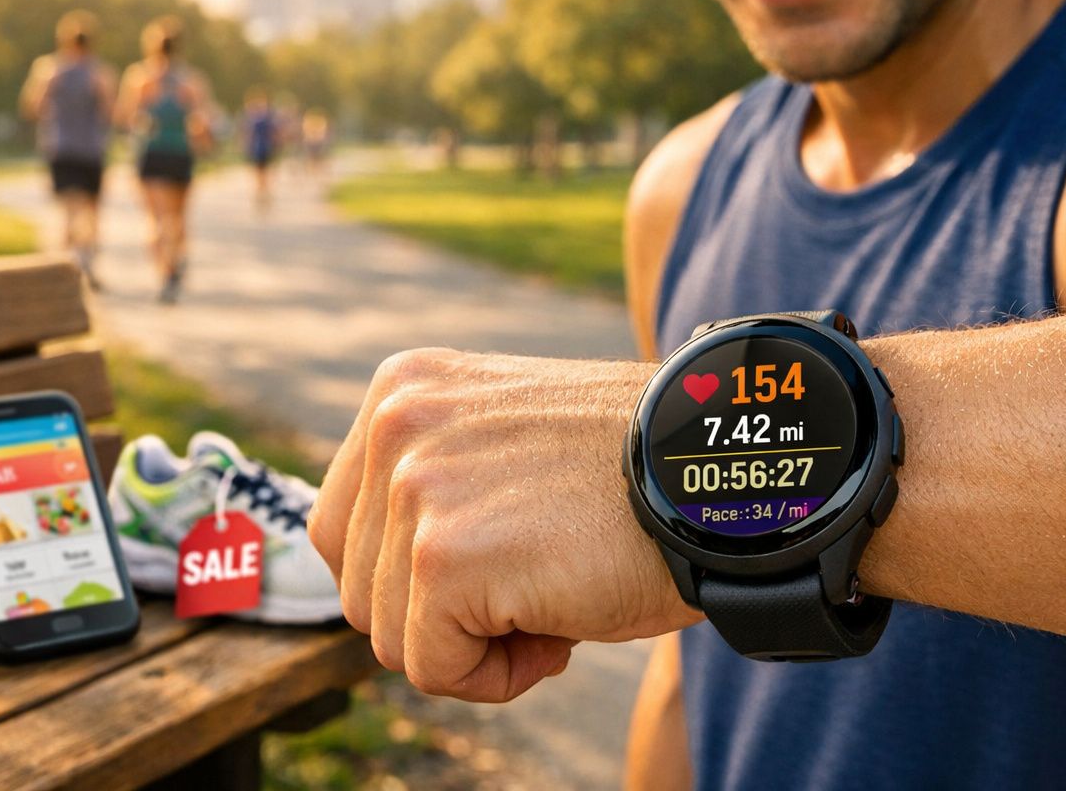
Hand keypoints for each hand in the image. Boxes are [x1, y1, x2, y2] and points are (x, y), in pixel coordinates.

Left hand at [308, 348, 701, 702]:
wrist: (719, 470)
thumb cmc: (635, 471)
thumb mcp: (507, 445)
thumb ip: (435, 485)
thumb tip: (386, 587)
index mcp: (403, 389)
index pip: (346, 527)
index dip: (413, 578)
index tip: (498, 565)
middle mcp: (396, 423)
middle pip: (359, 587)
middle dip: (443, 615)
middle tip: (538, 584)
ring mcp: (414, 485)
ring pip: (390, 635)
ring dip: (474, 644)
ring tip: (555, 595)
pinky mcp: (443, 554)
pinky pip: (433, 667)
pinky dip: (497, 675)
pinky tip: (561, 628)